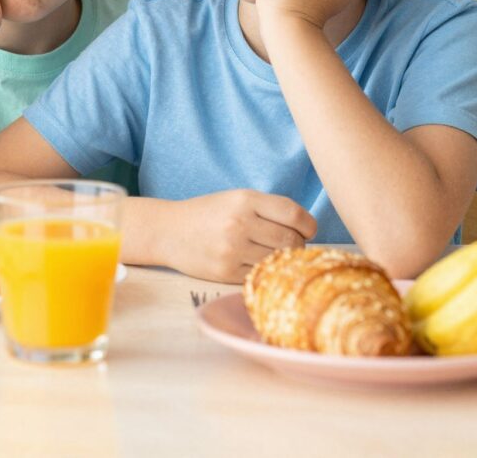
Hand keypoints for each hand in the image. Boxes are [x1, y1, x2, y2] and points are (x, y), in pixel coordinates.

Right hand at [164, 190, 316, 282]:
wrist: (167, 231)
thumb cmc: (207, 214)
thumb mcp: (235, 199)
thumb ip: (267, 209)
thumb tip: (306, 230)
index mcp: (245, 200)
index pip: (293, 214)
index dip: (309, 225)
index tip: (309, 231)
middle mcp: (240, 223)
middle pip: (290, 240)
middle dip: (298, 245)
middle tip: (292, 246)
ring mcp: (232, 249)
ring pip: (278, 260)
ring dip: (284, 261)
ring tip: (276, 257)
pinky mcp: (226, 272)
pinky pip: (260, 276)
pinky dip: (265, 273)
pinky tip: (260, 267)